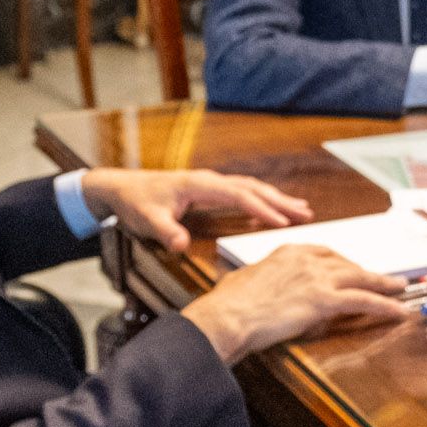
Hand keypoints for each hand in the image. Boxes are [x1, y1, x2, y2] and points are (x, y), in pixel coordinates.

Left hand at [80, 169, 310, 252]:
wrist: (121, 187)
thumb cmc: (135, 201)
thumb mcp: (147, 220)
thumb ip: (165, 232)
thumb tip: (181, 245)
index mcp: (200, 185)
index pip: (240, 195)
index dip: (263, 209)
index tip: (283, 222)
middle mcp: (210, 181)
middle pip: (253, 188)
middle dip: (281, 201)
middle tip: (306, 213)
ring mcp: (211, 184)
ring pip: (251, 188)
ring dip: (276, 198)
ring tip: (300, 209)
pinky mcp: (209, 190)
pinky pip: (243, 193)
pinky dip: (262, 200)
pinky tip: (273, 211)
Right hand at [184, 246, 408, 361]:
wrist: (228, 316)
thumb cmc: (229, 304)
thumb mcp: (247, 280)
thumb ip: (264, 277)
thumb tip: (261, 283)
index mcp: (288, 251)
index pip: (325, 253)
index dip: (343, 263)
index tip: (352, 268)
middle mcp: (307, 259)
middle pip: (347, 263)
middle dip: (367, 272)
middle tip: (384, 278)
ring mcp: (318, 278)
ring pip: (361, 278)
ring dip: (385, 284)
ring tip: (401, 288)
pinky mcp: (324, 300)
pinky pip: (364, 301)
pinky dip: (385, 305)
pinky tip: (399, 311)